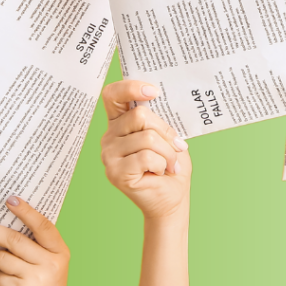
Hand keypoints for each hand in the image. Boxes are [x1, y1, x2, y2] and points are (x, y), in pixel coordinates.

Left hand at [0, 197, 71, 285]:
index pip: (43, 225)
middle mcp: (50, 262)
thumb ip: (34, 251)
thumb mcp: (48, 268)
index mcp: (60, 252)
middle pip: (15, 239)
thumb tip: (1, 232)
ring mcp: (35, 277)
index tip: (10, 199)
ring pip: (1, 257)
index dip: (26, 211)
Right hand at [101, 80, 190, 220]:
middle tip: (176, 147)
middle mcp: (109, 137)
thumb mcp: (167, 135)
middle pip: (140, 116)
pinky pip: (146, 156)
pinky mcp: (115, 173)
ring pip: (147, 137)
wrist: (172, 197)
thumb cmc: (170, 163)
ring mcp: (109, 155)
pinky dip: (162, 164)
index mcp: (120, 123)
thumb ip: (157, 118)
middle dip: (166, 132)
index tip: (153, 91)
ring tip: (169, 164)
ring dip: (167, 152)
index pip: (113, 95)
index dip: (130, 88)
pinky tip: (159, 172)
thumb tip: (156, 98)